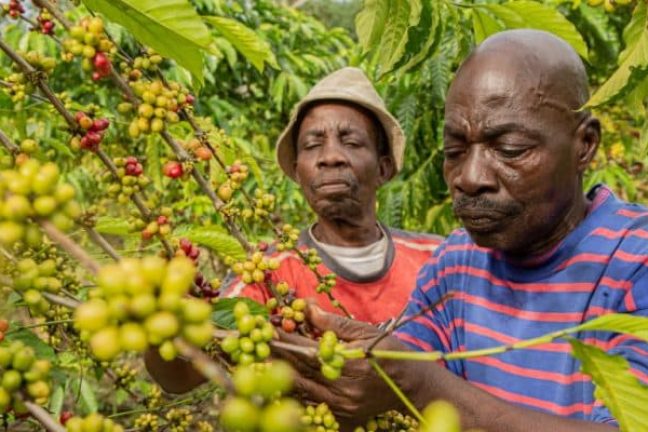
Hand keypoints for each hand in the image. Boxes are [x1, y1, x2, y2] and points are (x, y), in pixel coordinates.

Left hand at [271, 302, 408, 427]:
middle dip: (276, 357)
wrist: (412, 384)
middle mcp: (344, 389)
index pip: (308, 349)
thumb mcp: (365, 331)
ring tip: (258, 365)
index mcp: (350, 363)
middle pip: (300, 372)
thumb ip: (333, 324)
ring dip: (279, 378)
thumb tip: (307, 308)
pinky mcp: (344, 420)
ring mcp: (343, 408)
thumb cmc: (390, 352)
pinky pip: (312, 409)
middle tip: (251, 346)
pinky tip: (280, 388)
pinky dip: (296, 398)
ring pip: (301, 393)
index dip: (285, 338)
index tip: (266, 329)